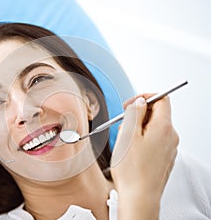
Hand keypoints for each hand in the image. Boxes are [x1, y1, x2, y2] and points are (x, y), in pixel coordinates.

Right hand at [111, 95, 178, 218]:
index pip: (161, 99)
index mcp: (163, 127)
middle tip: (124, 127)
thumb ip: (134, 112)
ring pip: (152, 128)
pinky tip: (131, 152)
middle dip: (137, 116)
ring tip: (125, 144)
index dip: (144, 97)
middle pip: (156, 114)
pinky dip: (141, 141)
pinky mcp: (164, 158)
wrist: (139, 197)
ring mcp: (169, 148)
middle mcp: (170, 137)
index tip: (130, 105)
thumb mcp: (128, 134)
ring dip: (137, 130)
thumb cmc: (132, 171)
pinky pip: (153, 141)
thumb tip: (139, 102)